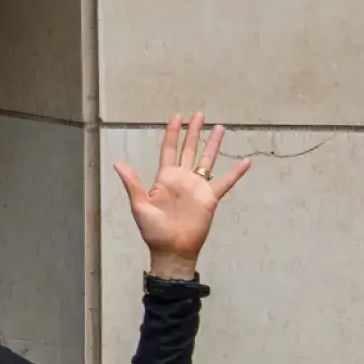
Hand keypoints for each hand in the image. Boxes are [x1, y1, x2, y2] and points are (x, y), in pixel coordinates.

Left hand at [113, 112, 249, 275]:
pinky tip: (246, 162)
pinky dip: (236, 173)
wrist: (171, 249)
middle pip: (189, 150)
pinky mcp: (210, 198)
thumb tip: (118, 163)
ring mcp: (198, 187)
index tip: (177, 117)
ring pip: (207, 160)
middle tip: (200, 114)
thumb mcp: (139, 205)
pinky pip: (226, 182)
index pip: (169, 150)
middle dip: (194, 132)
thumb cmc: (153, 230)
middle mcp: (182, 179)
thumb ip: (132, 183)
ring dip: (213, 145)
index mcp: (165, 178)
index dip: (172, 133)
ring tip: (220, 128)